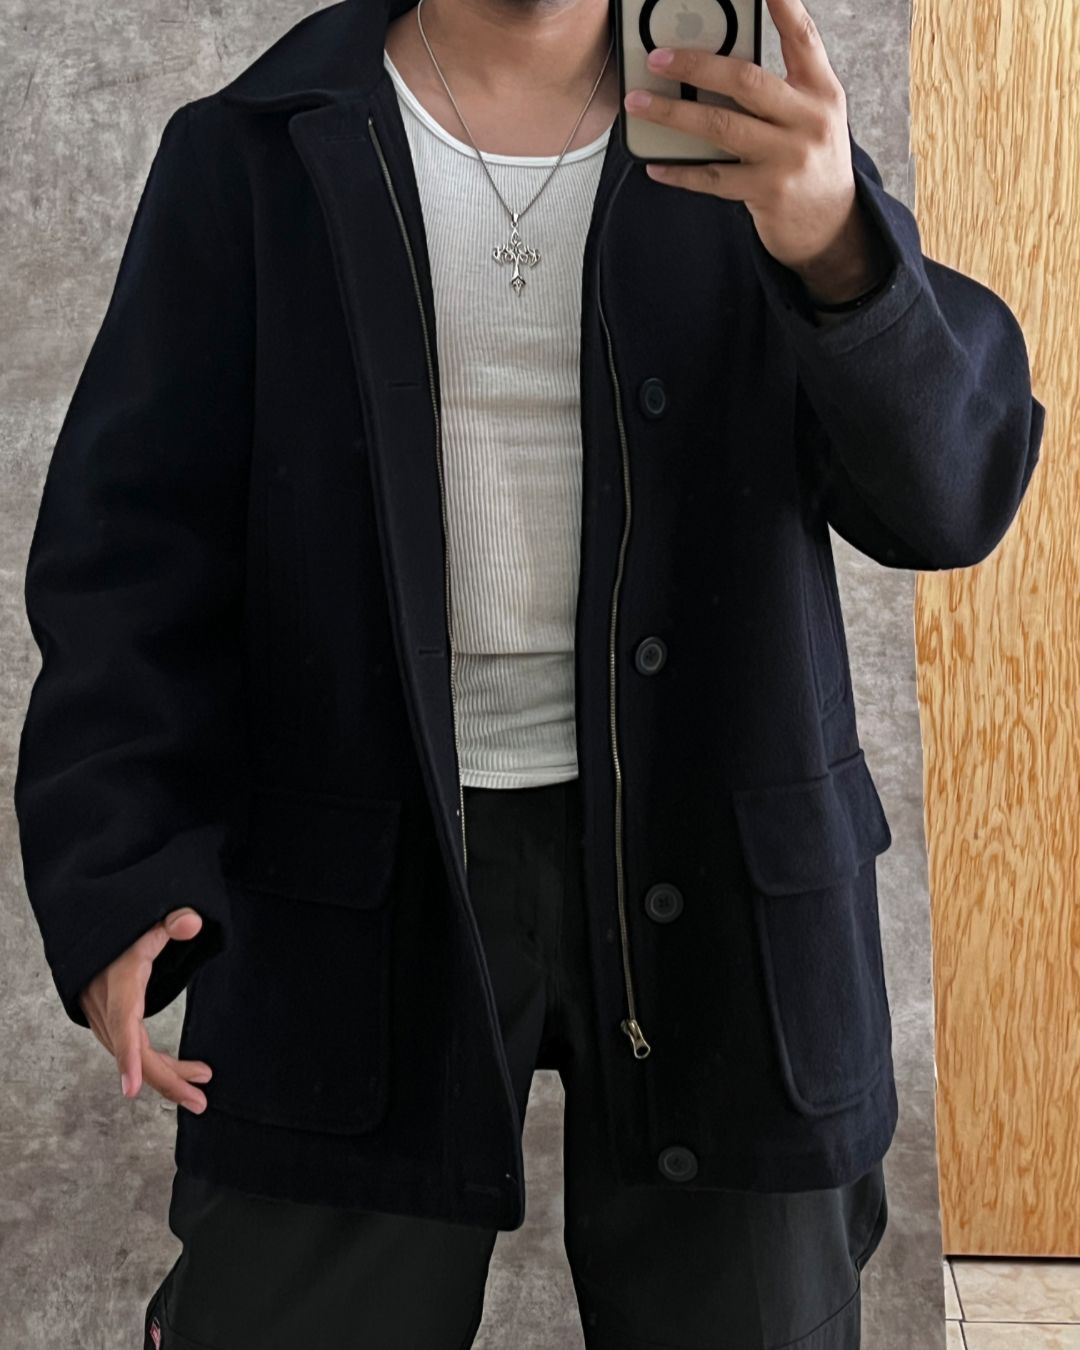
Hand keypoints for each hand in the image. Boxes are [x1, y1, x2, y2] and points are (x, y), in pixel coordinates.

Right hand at [78, 906, 213, 1114]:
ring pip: (132, 1053)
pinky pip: (129, 1046)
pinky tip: (176, 1068)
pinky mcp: (106, 1015)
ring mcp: (102, 1012)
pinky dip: (150, 1061)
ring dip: (163, 1073)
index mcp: (118, 981)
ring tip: (199, 1086)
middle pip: (132, 1050)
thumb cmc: (122, 922)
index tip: (131, 1089)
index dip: (127, 1056)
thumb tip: (191, 922)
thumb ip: (171, 920)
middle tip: (200, 1102)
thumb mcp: (147, 918)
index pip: (122, 1022)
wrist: (89, 920)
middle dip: (165, 1080)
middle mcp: (105, 1003)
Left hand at [624, 0, 891, 302]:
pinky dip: (680, 171)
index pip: (802, 37)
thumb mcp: (812, 116)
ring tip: (640, 102)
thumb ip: (780, 89)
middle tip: (657, 57)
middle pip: (746, 81)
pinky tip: (655, 164)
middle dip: (696, 65)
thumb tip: (716, 64)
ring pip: (722, 127)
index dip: (783, 6)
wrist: (830, 225)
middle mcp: (809, 120)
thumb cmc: (811, 161)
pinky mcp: (768, 193)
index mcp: (822, 91)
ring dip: (674, 112)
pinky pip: (713, 178)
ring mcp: (788, 158)